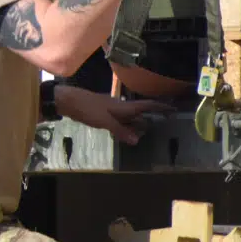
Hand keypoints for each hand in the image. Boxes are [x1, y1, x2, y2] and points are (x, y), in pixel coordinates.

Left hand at [54, 85, 169, 145]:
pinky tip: (124, 134)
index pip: (146, 105)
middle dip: (149, 119)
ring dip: (136, 125)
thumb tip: (137, 140)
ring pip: (129, 118)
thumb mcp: (104, 121)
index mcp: (124, 106)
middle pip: (139, 113)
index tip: (173, 110)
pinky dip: (124, 127)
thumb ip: (120, 130)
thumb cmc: (87, 108)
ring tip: (143, 135)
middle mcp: (120, 107)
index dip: (160, 107)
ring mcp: (111, 110)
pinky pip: (119, 121)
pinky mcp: (103, 114)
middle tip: (159, 128)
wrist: (67, 101)